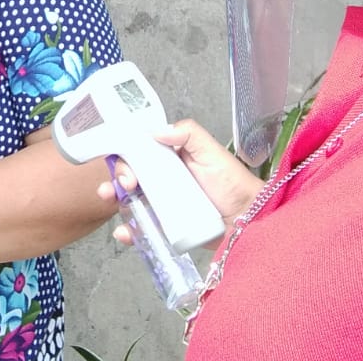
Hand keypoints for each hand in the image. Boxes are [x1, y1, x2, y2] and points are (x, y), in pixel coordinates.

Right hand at [96, 120, 262, 246]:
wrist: (249, 220)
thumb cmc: (232, 183)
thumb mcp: (211, 151)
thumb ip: (188, 133)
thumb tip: (156, 130)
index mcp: (172, 158)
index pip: (141, 152)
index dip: (127, 157)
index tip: (127, 168)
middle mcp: (165, 180)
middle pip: (132, 176)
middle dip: (117, 179)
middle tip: (122, 187)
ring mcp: (165, 205)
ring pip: (133, 201)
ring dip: (116, 201)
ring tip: (112, 203)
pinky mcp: (168, 228)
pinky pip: (144, 227)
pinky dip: (130, 230)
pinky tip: (125, 233)